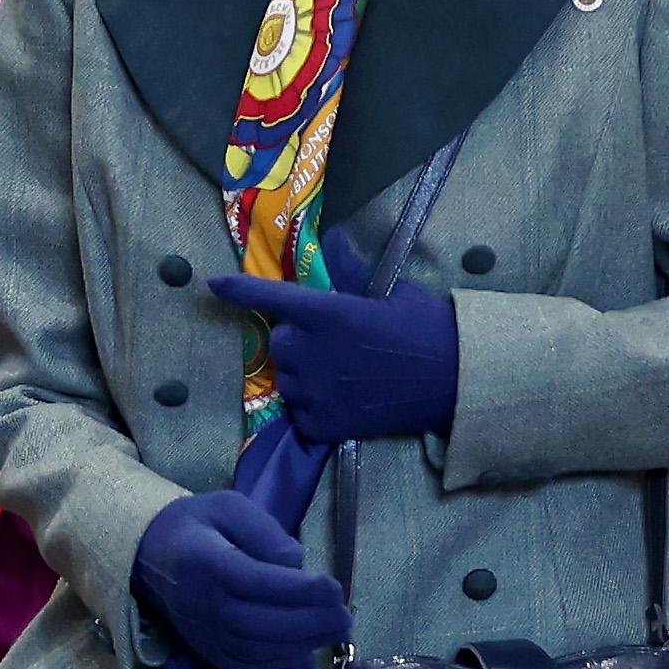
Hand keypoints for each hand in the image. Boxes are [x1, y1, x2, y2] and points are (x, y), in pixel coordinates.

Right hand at [132, 491, 350, 668]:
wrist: (147, 555)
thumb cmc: (196, 525)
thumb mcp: (228, 506)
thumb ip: (263, 531)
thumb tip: (296, 564)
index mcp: (205, 562)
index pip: (255, 582)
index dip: (298, 590)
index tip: (334, 587)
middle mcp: (201, 603)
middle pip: (258, 622)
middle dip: (309, 622)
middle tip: (345, 616)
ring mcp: (201, 631)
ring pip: (254, 648)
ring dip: (300, 644)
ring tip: (336, 633)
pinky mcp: (205, 649)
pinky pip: (243, 665)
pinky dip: (278, 665)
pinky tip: (307, 656)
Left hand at [208, 273, 458, 445]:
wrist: (455, 380)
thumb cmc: (427, 329)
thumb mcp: (389, 293)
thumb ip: (351, 277)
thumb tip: (334, 244)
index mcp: (327, 312)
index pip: (270, 298)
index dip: (240, 291)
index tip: (213, 284)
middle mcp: (313, 351)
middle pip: (278, 344)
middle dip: (296, 342)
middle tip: (331, 345)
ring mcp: (317, 391)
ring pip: (288, 381)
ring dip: (306, 376)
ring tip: (344, 376)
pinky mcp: (325, 425)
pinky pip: (302, 415)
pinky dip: (316, 410)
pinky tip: (348, 402)